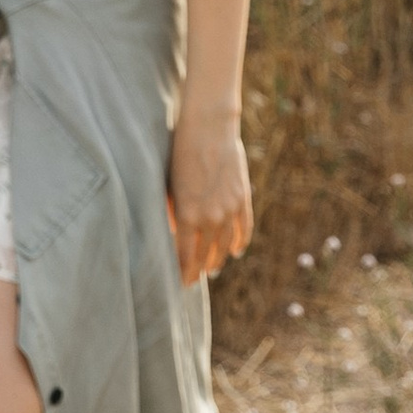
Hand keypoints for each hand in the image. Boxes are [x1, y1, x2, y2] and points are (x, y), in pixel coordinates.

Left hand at [168, 105, 253, 289]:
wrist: (208, 128)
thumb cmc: (179, 154)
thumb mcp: (169, 186)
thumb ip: (172, 212)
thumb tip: (174, 231)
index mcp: (188, 216)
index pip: (185, 255)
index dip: (184, 272)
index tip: (180, 283)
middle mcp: (211, 218)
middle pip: (206, 254)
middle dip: (199, 268)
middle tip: (194, 278)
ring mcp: (230, 209)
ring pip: (225, 245)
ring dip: (218, 258)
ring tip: (212, 268)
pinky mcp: (242, 198)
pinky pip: (244, 228)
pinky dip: (239, 241)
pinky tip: (235, 250)